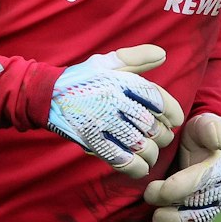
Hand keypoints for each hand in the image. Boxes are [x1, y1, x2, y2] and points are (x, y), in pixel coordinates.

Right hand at [46, 45, 183, 178]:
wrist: (46, 96)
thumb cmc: (83, 79)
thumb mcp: (107, 63)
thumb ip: (136, 58)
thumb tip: (163, 54)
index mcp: (120, 83)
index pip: (158, 99)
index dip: (172, 112)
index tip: (174, 120)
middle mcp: (113, 102)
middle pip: (152, 126)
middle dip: (162, 135)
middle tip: (160, 136)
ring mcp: (102, 123)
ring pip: (140, 146)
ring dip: (151, 153)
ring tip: (150, 152)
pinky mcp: (91, 141)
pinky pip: (121, 160)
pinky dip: (136, 167)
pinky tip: (140, 166)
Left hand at [142, 113, 220, 221]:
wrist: (203, 147)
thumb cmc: (201, 134)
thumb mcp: (206, 124)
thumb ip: (211, 128)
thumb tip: (218, 142)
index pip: (198, 184)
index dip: (173, 190)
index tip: (153, 188)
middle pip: (194, 208)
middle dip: (168, 206)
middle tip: (149, 196)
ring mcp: (213, 206)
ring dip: (170, 221)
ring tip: (156, 215)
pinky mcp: (203, 217)